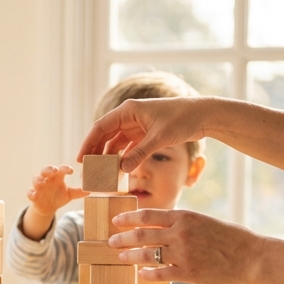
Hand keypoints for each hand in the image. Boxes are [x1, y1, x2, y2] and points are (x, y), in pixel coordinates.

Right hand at [22, 165, 88, 240]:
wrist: (48, 208)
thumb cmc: (59, 197)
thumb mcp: (70, 195)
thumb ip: (79, 192)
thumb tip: (91, 190)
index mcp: (57, 177)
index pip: (61, 169)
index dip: (65, 169)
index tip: (71, 171)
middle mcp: (47, 179)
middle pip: (46, 170)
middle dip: (49, 169)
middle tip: (55, 170)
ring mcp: (39, 187)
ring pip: (36, 179)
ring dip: (38, 180)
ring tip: (41, 182)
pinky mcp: (33, 195)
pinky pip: (30, 192)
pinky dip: (31, 193)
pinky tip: (34, 194)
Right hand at [76, 97, 210, 173]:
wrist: (202, 115)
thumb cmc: (182, 119)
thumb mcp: (159, 138)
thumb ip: (139, 154)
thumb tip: (121, 169)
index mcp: (128, 110)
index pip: (101, 127)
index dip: (88, 143)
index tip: (81, 159)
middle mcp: (130, 116)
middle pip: (105, 135)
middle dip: (96, 152)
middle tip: (88, 169)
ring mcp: (137, 124)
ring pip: (116, 142)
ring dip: (109, 156)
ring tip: (102, 173)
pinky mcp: (145, 133)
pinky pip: (128, 146)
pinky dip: (123, 157)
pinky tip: (119, 170)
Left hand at [107, 208, 263, 283]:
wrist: (251, 255)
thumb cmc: (229, 237)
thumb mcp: (203, 221)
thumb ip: (181, 223)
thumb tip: (159, 227)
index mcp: (184, 216)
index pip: (148, 215)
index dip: (128, 218)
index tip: (116, 220)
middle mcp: (180, 233)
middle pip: (141, 235)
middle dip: (122, 238)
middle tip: (110, 241)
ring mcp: (182, 254)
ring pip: (146, 255)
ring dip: (130, 256)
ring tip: (120, 257)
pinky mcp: (187, 273)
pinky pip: (159, 274)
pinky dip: (147, 273)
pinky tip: (140, 274)